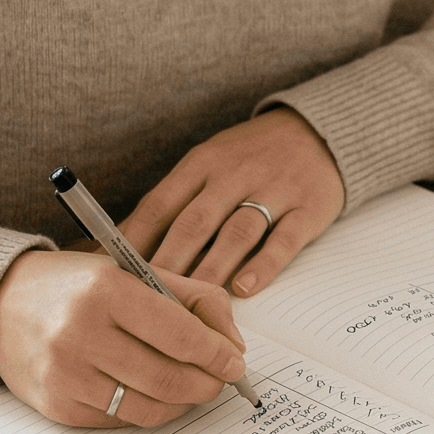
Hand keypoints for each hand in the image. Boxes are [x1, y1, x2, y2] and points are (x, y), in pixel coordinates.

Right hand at [0, 249, 247, 426]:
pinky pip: (120, 420)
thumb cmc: (76, 286)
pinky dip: (145, 410)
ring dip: (181, 403)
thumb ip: (191, 298)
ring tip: (190, 387)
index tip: (235, 362)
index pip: (180, 335)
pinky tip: (149, 392)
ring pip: (149, 408)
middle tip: (219, 380)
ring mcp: (65, 375)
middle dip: (207, 384)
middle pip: (168, 378)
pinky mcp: (57, 407)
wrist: (0, 305)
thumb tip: (232, 344)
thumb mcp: (134, 272)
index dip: (217, 354)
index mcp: (105, 290)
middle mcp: (80, 333)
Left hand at [123, 108, 345, 296]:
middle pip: (194, 222)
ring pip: (236, 232)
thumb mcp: (209, 165)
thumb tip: (120, 247)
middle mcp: (234, 174)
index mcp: (202, 163)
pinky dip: (263, 265)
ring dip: (211, 268)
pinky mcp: (308, 207)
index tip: (114, 275)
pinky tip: (244, 289)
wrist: (318, 131)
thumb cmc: (250, 157)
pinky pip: (284, 239)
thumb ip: (174, 202)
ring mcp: (273, 189)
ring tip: (193, 302)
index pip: (161, 204)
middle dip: (168, 262)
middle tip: (147, 300)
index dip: (135, 241)